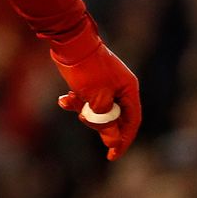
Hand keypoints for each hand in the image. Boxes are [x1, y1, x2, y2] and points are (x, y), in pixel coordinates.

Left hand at [50, 33, 141, 159]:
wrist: (69, 42)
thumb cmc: (86, 69)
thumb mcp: (96, 99)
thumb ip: (106, 122)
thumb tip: (113, 142)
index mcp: (128, 89)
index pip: (132, 122)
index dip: (123, 140)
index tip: (112, 156)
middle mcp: (120, 87)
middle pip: (113, 117)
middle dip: (96, 122)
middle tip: (83, 117)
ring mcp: (105, 84)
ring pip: (96, 109)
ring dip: (82, 111)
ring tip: (71, 102)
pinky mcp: (90, 81)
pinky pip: (85, 99)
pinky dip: (75, 102)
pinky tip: (64, 99)